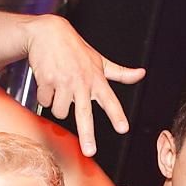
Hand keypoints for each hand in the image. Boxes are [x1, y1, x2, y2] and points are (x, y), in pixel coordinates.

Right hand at [23, 15, 145, 156]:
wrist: (48, 33)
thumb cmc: (75, 49)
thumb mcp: (100, 60)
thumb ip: (120, 72)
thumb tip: (141, 74)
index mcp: (96, 79)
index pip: (109, 100)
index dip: (116, 115)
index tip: (123, 128)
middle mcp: (81, 82)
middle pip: (85, 113)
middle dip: (87, 135)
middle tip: (89, 152)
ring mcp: (63, 82)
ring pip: (60, 112)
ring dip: (58, 106)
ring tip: (59, 89)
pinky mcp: (47, 81)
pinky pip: (44, 102)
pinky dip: (44, 96)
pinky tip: (47, 82)